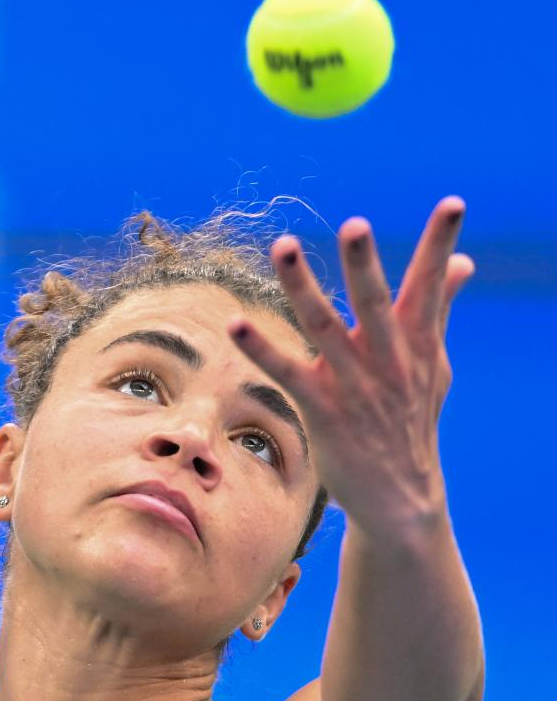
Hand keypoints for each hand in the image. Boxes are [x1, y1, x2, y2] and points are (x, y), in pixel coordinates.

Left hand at [227, 196, 475, 538]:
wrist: (400, 497)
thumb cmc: (413, 420)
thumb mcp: (434, 365)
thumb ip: (441, 309)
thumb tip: (465, 262)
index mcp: (417, 344)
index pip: (431, 286)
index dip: (440, 244)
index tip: (453, 203)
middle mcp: (388, 361)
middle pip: (375, 304)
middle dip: (364, 266)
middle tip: (355, 226)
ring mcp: (354, 387)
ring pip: (323, 327)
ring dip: (301, 287)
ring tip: (283, 247)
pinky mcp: (323, 411)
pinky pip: (288, 373)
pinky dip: (262, 348)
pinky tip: (236, 324)